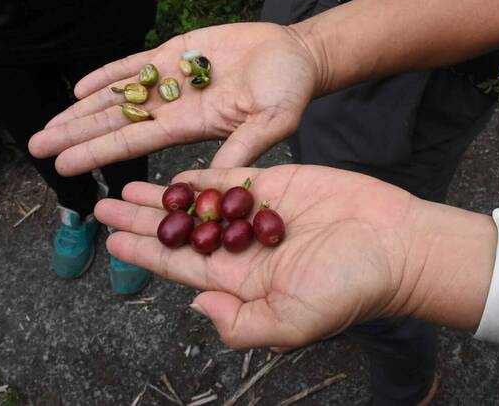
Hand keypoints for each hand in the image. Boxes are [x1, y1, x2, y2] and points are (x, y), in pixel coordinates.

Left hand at [28, 23, 320, 174]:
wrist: (296, 57)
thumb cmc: (289, 92)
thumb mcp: (272, 123)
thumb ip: (243, 147)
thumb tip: (213, 179)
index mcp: (192, 127)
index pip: (135, 143)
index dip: (97, 152)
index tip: (63, 165)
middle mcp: (174, 108)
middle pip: (115, 122)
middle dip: (75, 134)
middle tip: (35, 147)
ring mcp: (173, 80)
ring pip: (118, 96)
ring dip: (82, 109)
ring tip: (48, 125)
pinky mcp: (177, 52)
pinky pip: (136, 65)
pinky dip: (109, 73)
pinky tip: (82, 87)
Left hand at [97, 165, 426, 348]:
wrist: (394, 245)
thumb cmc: (349, 287)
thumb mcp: (291, 322)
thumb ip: (239, 322)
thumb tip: (197, 307)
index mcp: (241, 283)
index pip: (181, 266)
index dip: (144, 253)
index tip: (112, 240)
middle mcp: (243, 250)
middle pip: (181, 233)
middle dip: (141, 221)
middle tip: (104, 206)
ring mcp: (257, 217)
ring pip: (198, 205)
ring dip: (163, 199)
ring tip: (127, 188)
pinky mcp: (276, 187)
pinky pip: (230, 180)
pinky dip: (202, 177)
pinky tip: (175, 175)